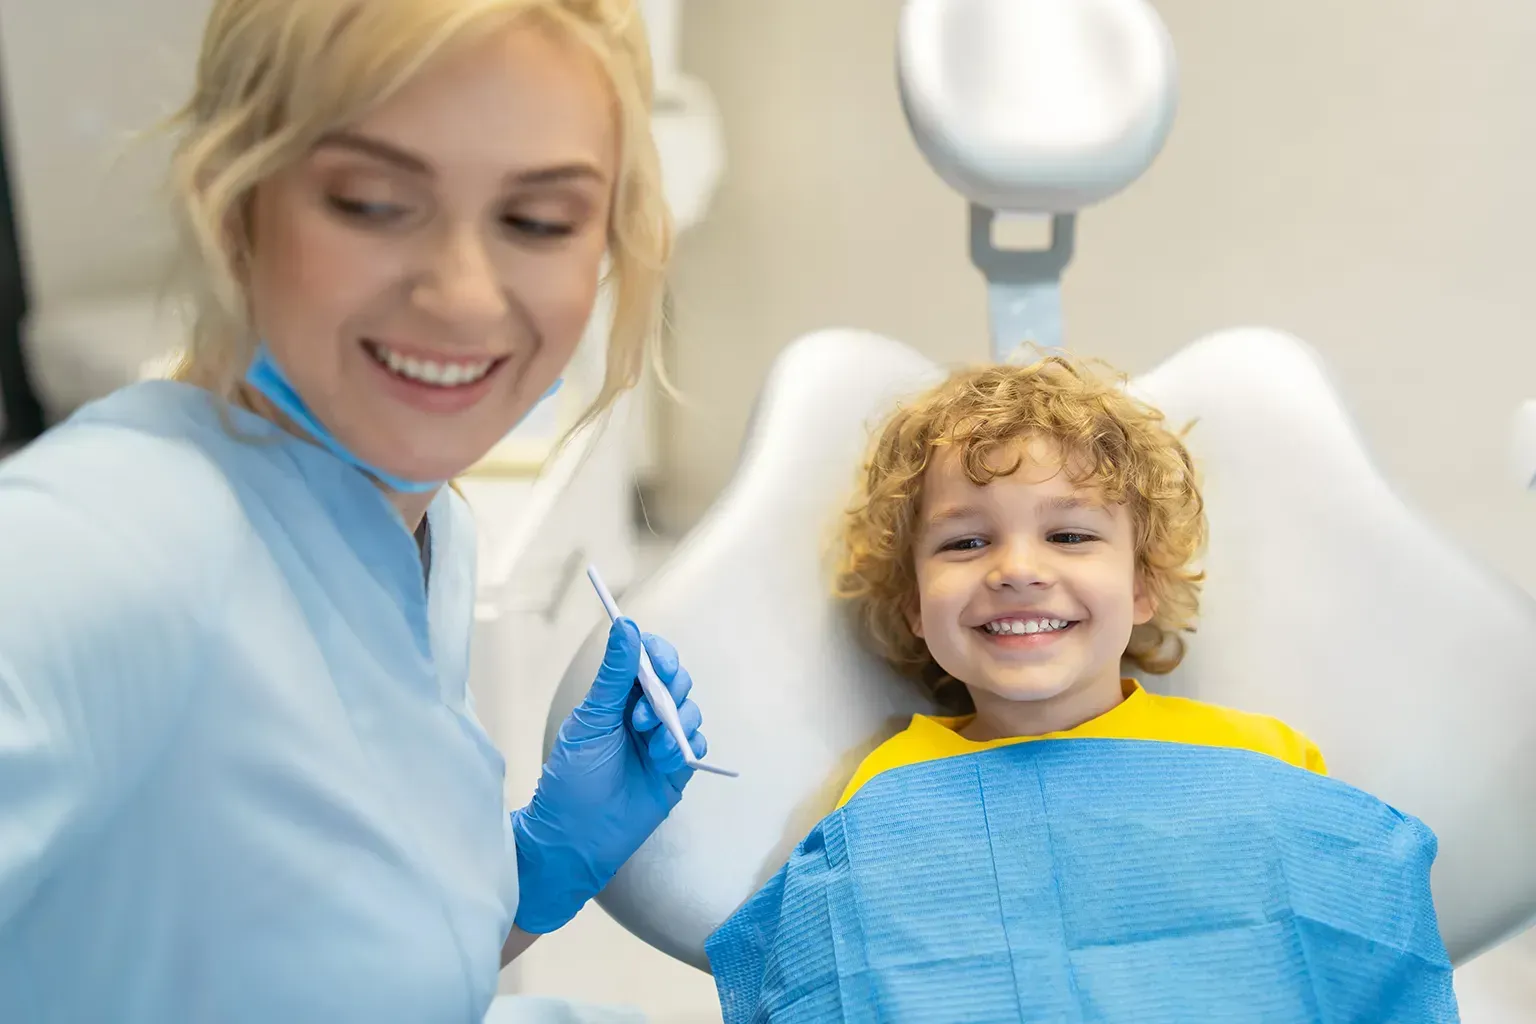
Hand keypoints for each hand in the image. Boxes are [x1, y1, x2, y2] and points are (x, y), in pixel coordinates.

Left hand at [510, 617, 706, 933]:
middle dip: (669, 692)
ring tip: (652, 747)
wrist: (576, 839)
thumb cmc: (572, 780)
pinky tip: (666, 762)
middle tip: (642, 716)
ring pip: (691, 711)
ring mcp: (661, 741)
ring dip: (675, 724)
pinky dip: (687, 748)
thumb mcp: (590, 721)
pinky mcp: (676, 769)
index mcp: (617, 696)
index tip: (660, 663)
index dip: (659, 655)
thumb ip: (613, 675)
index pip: (648, 659)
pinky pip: (698, 745)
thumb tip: (626, 627)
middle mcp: (642, 714)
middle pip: (676, 681)